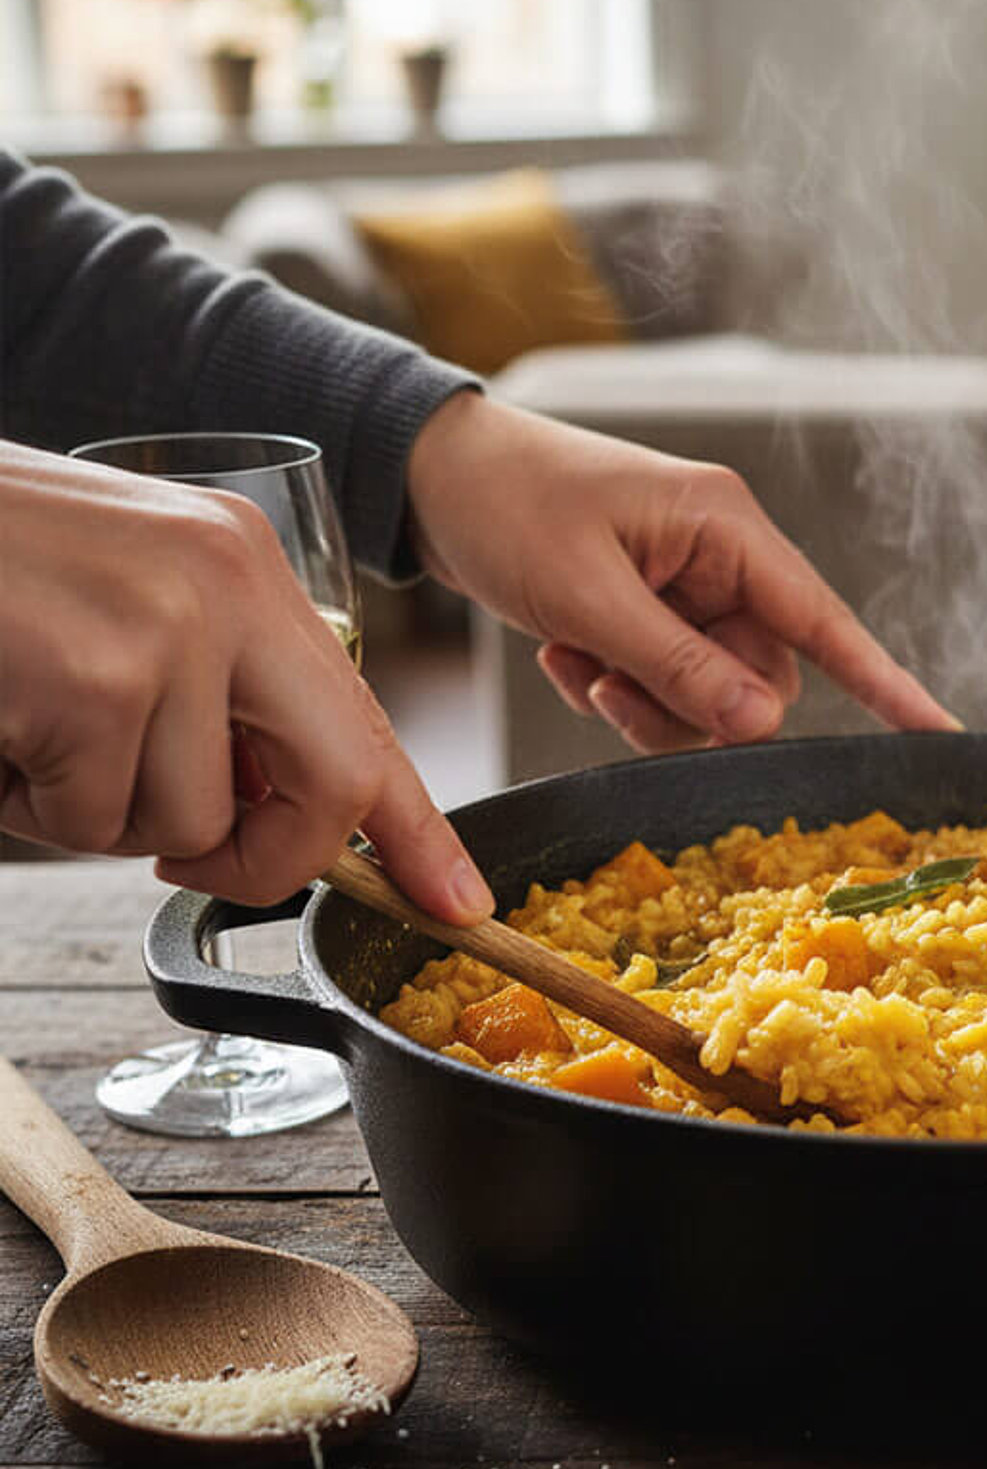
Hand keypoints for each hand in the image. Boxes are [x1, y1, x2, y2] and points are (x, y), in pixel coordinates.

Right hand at [0, 441, 492, 919]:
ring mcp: (169, 630)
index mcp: (248, 567)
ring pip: (187, 819)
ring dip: (100, 812)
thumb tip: (265, 809)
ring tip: (35, 728)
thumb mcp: (127, 601)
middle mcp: (231, 586)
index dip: (419, 827)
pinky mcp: (96, 681)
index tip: (459, 902)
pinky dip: (33, 804)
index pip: (369, 717)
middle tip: (199, 857)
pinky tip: (0, 724)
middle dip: (274, 858)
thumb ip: (212, 692)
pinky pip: (92, 817)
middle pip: (335, 784)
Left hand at [404, 394, 956, 753]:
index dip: (886, 683)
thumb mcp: (589, 595)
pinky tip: (565, 652)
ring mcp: (687, 587)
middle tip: (612, 689)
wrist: (427, 476)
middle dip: (691, 705)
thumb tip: (763, 725)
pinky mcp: (652, 610)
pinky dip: (616, 684)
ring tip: (578, 663)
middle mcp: (722, 557)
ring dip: (644, 700)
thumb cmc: (506, 502)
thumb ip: (680, 665)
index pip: (826, 621)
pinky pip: (666, 684)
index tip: (937, 733)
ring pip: (710, 692)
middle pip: (759, 677)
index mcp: (727, 528)